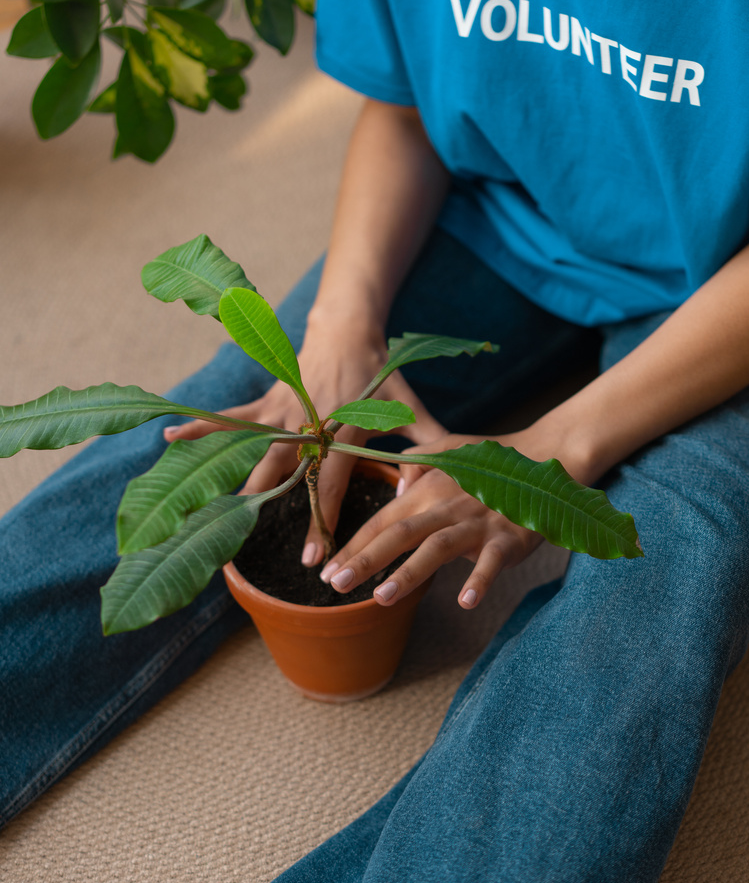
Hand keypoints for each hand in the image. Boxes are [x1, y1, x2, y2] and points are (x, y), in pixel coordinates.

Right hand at [162, 325, 446, 565]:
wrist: (348, 328)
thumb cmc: (381, 373)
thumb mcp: (410, 406)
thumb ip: (430, 442)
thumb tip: (448, 477)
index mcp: (345, 429)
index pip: (333, 480)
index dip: (322, 517)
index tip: (314, 554)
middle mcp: (312, 423)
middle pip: (292, 476)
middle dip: (277, 516)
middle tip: (262, 551)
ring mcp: (285, 411)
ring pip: (258, 453)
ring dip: (236, 484)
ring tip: (211, 517)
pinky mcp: (268, 401)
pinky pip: (231, 417)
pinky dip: (201, 426)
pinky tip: (167, 436)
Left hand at [320, 432, 542, 609]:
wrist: (546, 458)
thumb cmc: (492, 463)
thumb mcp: (448, 452)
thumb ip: (417, 465)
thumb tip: (397, 485)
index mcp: (429, 490)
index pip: (384, 519)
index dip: (354, 544)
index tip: (326, 570)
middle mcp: (447, 505)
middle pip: (400, 533)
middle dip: (365, 559)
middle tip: (335, 585)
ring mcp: (477, 523)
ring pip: (436, 548)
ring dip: (408, 573)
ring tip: (381, 598)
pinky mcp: (509, 538)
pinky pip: (491, 561)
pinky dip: (479, 579)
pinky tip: (465, 602)